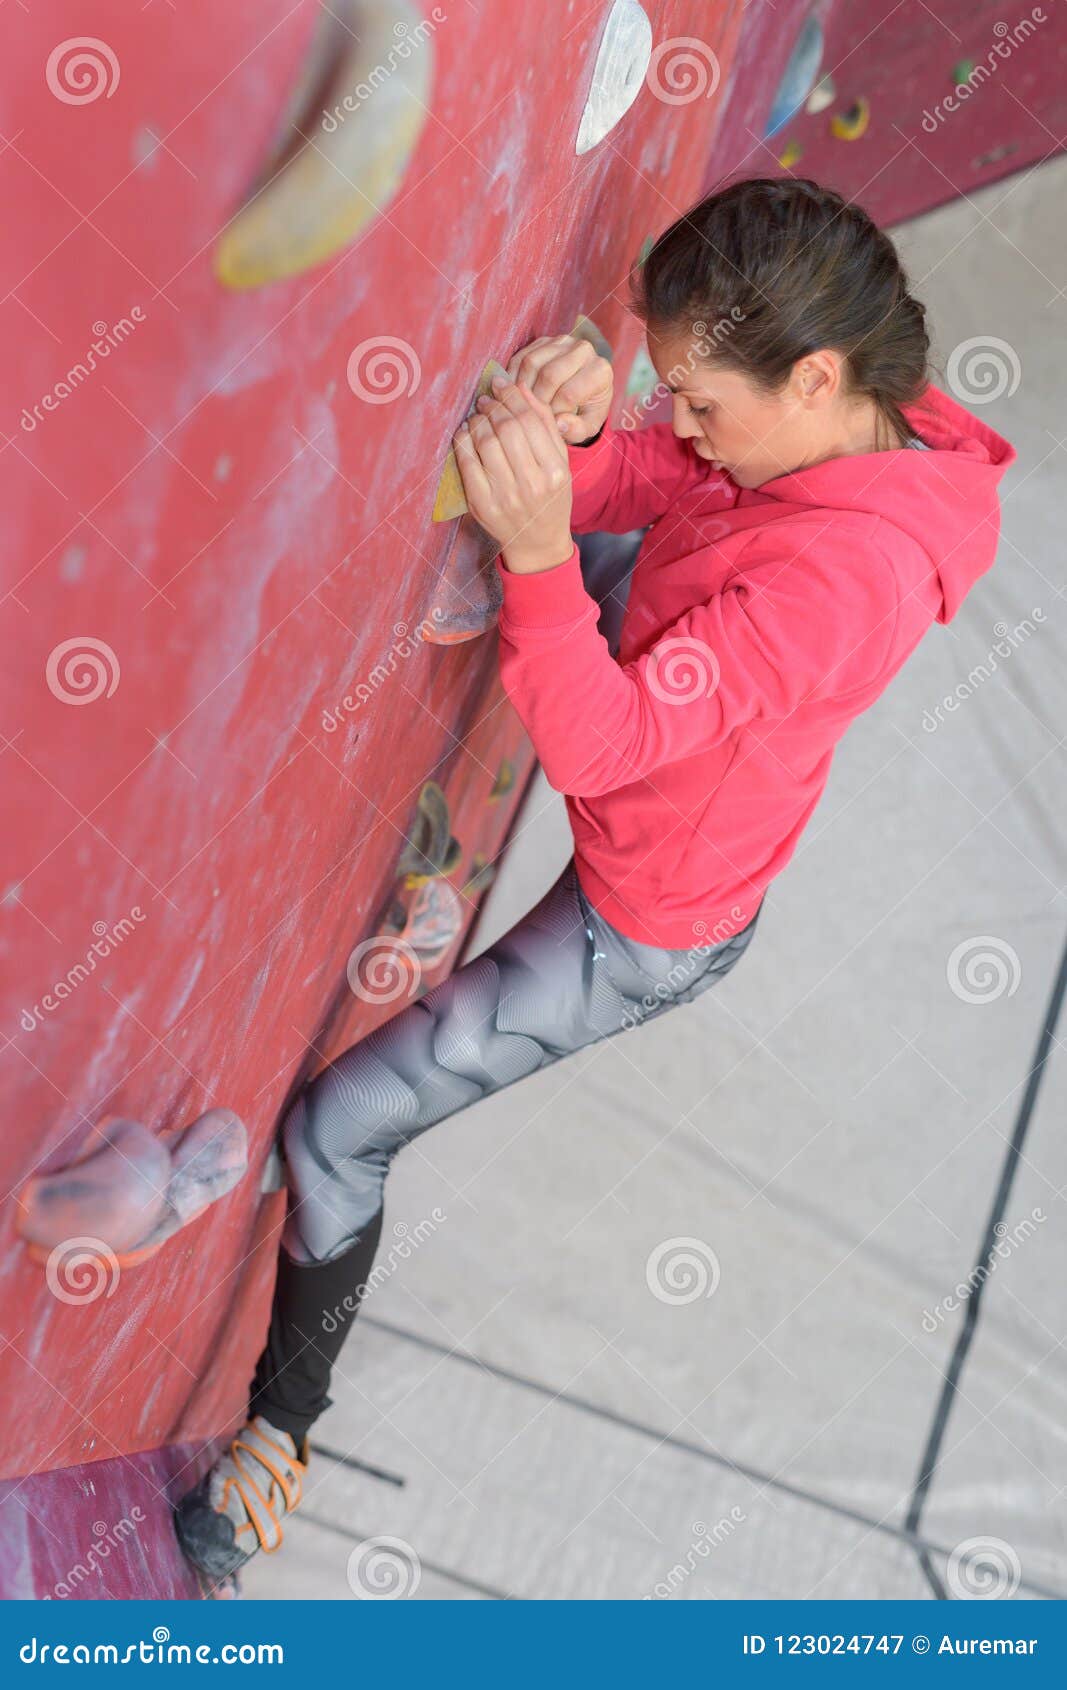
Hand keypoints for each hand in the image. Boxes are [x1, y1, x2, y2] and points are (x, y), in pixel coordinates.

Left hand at [453, 376, 573, 571]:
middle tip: (486, 399)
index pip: (529, 422)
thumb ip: (545, 426)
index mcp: (555, 472)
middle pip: (506, 429)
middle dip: (493, 407)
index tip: (501, 385)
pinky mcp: (481, 505)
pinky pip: (467, 463)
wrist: (537, 543)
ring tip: (477, 415)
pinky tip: (465, 432)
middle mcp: (531, 484)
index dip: (511, 397)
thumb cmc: (550, 499)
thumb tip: (520, 389)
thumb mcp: (560, 464)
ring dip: (477, 421)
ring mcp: (504, 496)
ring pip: (485, 442)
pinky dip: (462, 441)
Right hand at [506, 334, 612, 442]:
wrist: (582, 391)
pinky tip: (515, 395)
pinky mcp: (543, 341)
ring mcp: (562, 341)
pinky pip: (520, 357)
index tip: (548, 425)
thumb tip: (558, 424)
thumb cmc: (585, 411)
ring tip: (523, 407)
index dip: (553, 413)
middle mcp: (584, 349)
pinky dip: (513, 378)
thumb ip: (577, 430)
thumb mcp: (587, 427)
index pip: (568, 394)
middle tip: (531, 416)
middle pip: (549, 375)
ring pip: (531, 363)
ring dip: (522, 389)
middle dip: (536, 401)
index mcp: (600, 371)